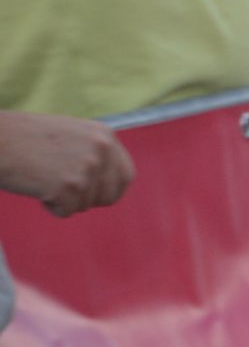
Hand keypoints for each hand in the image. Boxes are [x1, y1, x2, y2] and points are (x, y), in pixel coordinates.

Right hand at [0, 112, 136, 217]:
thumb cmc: (24, 138)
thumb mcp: (70, 135)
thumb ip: (93, 153)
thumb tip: (112, 183)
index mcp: (104, 135)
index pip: (126, 175)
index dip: (111, 190)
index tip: (96, 196)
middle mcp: (101, 150)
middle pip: (110, 195)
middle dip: (89, 200)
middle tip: (64, 192)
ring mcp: (86, 168)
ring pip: (85, 205)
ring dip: (64, 200)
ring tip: (42, 177)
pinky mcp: (68, 186)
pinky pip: (66, 211)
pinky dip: (50, 206)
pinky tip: (36, 186)